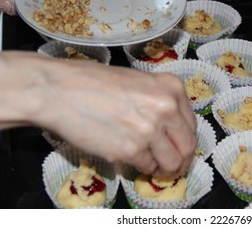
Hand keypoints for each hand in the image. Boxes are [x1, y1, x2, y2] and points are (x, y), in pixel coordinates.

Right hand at [0, 51, 196, 177]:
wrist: (60, 90)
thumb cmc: (94, 82)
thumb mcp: (139, 81)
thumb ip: (160, 101)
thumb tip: (172, 128)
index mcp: (171, 88)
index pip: (192, 125)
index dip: (186, 141)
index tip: (180, 148)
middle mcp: (166, 108)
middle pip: (188, 146)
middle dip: (182, 160)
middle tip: (173, 165)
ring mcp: (149, 130)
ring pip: (172, 163)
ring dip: (165, 168)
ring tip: (154, 166)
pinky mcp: (130, 150)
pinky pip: (147, 167)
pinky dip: (143, 168)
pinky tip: (133, 159)